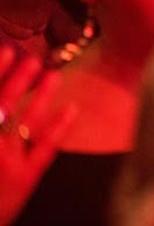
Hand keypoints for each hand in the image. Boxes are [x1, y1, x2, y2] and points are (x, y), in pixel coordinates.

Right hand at [0, 47, 76, 223]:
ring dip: (40, 96)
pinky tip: (72, 108)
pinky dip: (59, 127)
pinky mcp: (25, 178)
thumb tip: (3, 102)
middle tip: (31, 57)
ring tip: (53, 74)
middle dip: (17, 79)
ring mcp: (8, 162)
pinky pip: (45, 149)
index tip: (7, 50)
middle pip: (2, 104)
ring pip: (25, 122)